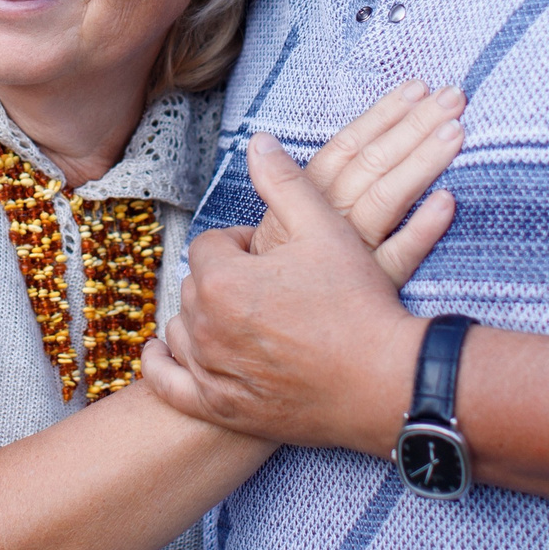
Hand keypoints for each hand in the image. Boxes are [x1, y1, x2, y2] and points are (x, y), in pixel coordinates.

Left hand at [142, 130, 421, 452]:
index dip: (240, 248)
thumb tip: (257, 141)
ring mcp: (211, 373)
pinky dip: (162, 366)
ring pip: (183, 329)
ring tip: (244, 319)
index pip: (209, 247)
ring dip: (203, 319)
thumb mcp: (325, 229)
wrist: (386, 380)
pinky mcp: (221, 408)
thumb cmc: (357, 304)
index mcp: (222, 281)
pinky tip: (165, 351)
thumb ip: (283, 182)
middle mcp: (206, 328)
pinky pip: (168, 384)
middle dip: (224, 282)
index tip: (272, 259)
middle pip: (195, 287)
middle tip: (268, 289)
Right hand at [252, 82, 462, 279]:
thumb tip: (261, 140)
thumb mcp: (280, 227)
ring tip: (457, 131)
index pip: (347, 147)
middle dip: (415, 125)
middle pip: (373, 165)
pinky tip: (447, 201)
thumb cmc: (279, 278)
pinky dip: (421, 231)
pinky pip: (398, 258)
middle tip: (454, 96)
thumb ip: (289, 185)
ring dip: (421, 162)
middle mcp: (328, 222)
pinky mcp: (371, 291)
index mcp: (307, 201)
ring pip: (386, 200)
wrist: (267, 340)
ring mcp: (351, 256)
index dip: (382, 116)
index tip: (417, 87)